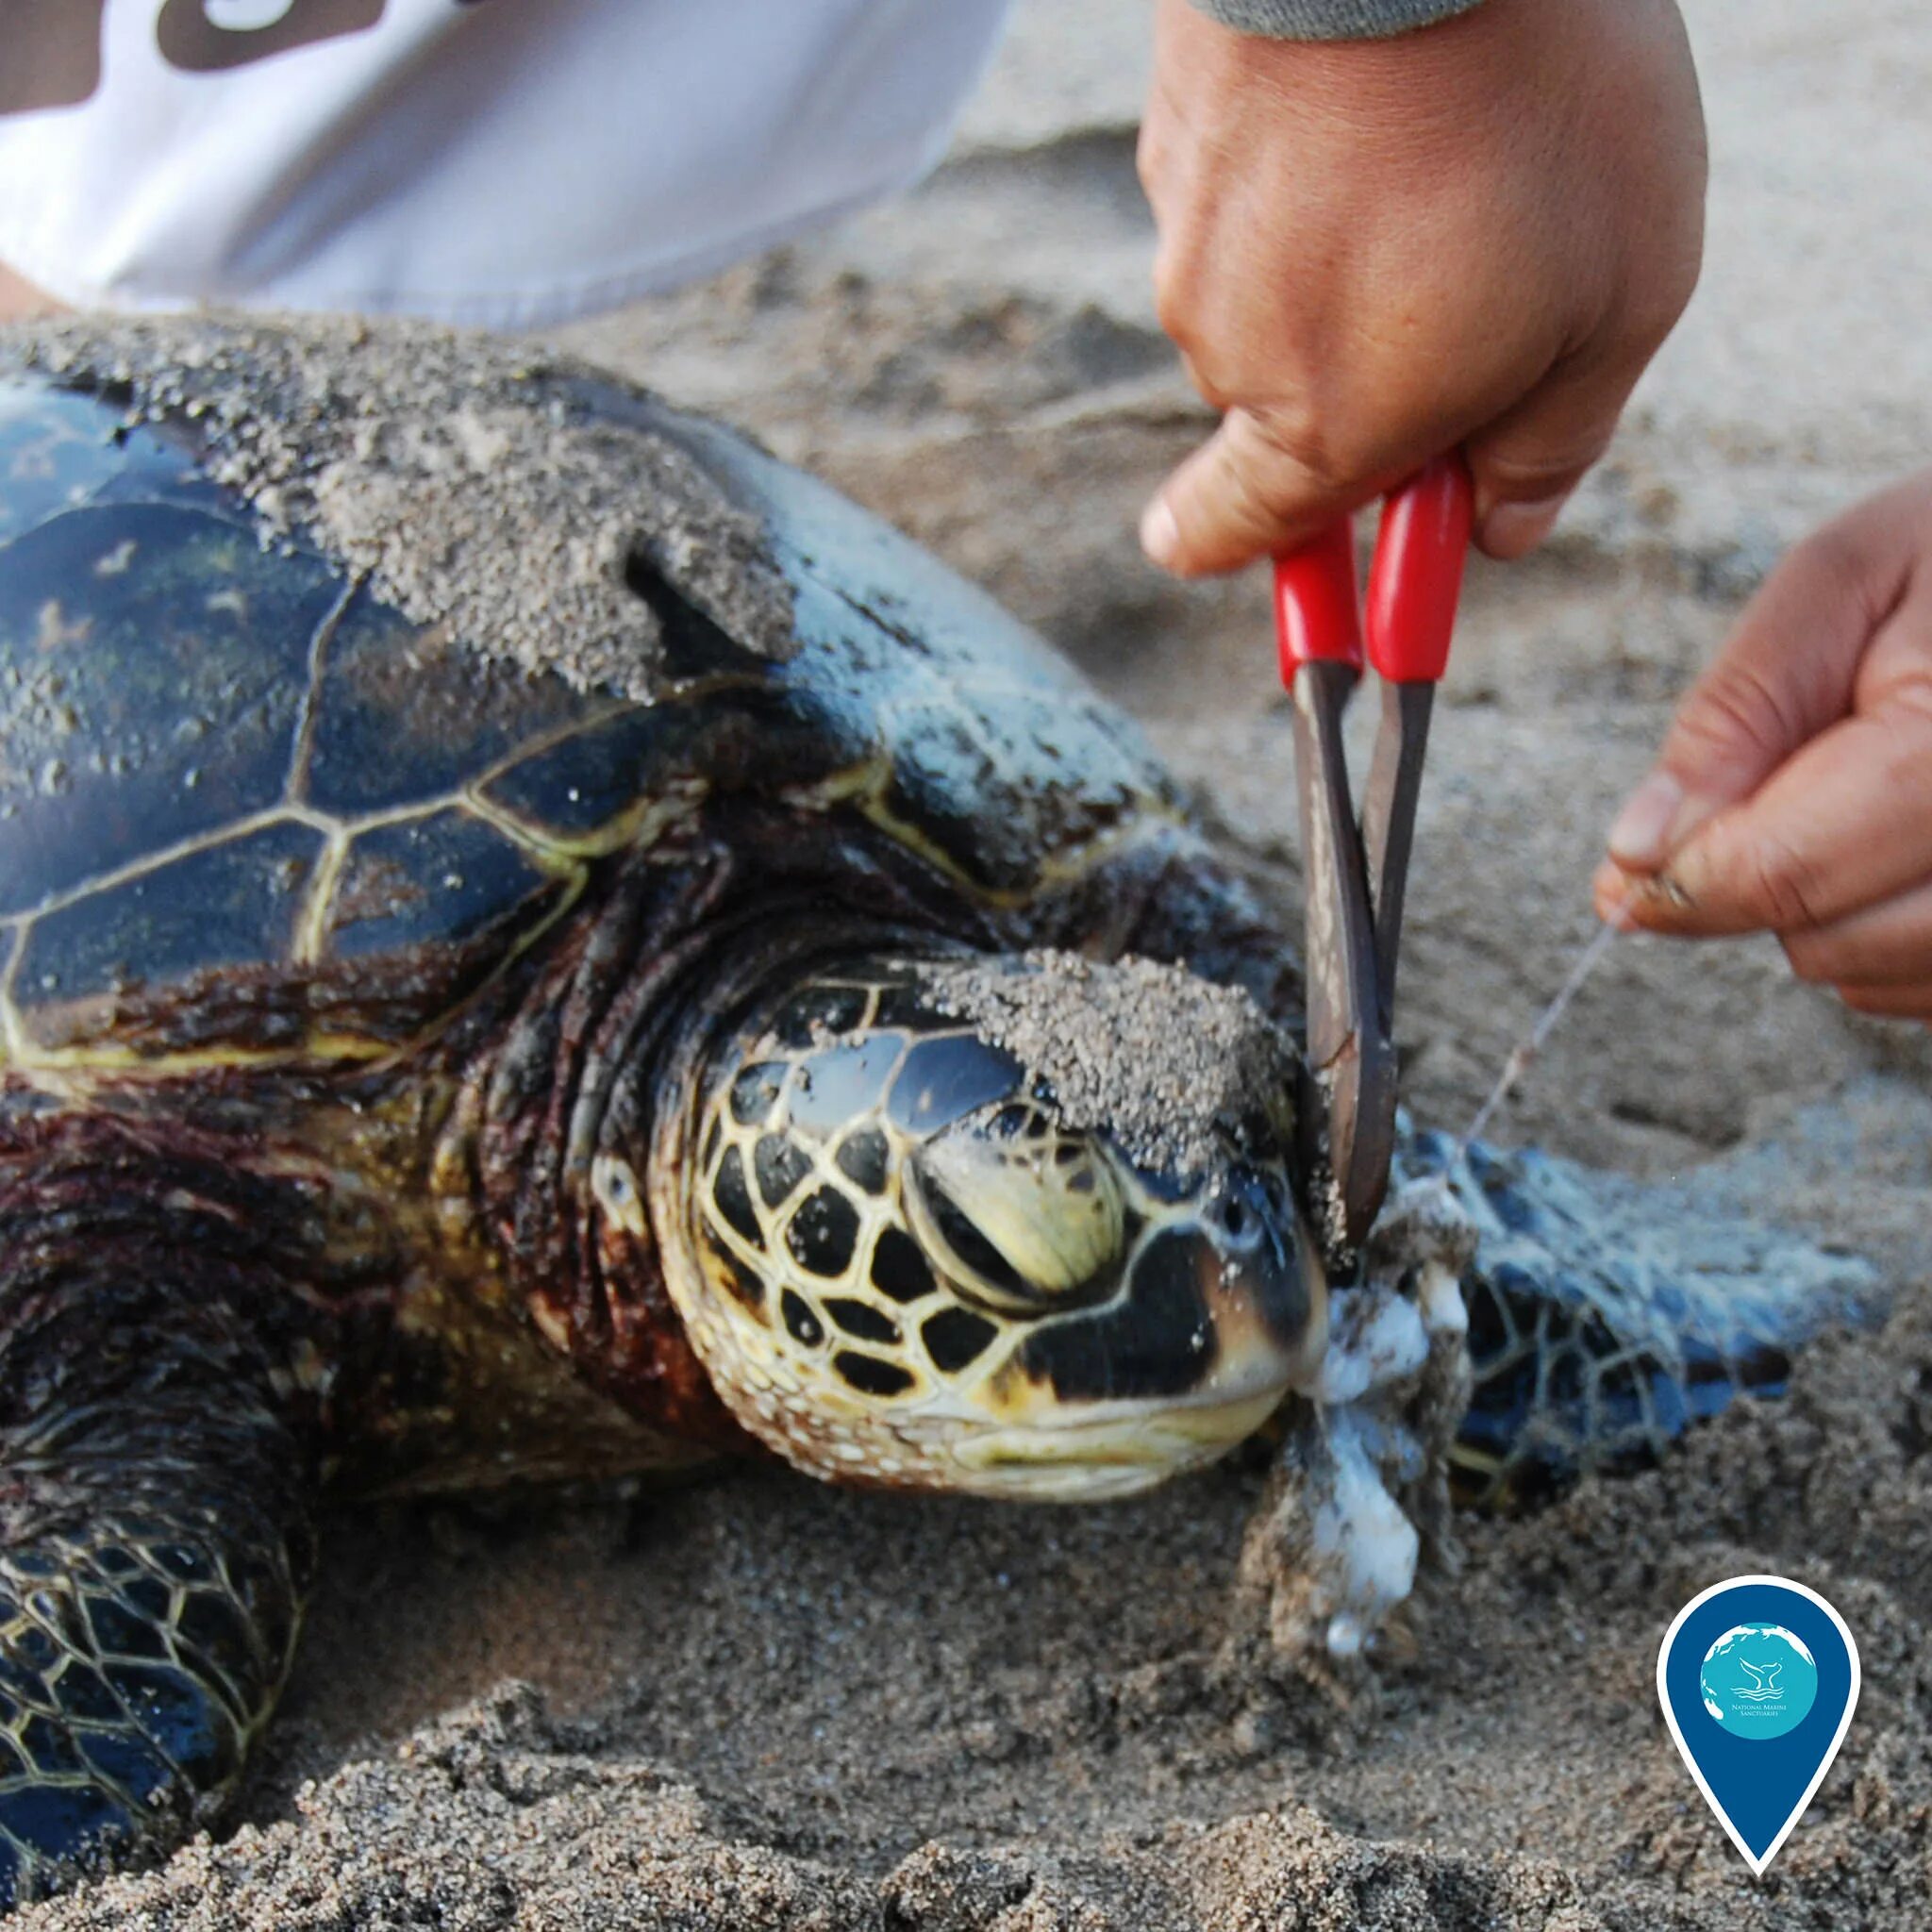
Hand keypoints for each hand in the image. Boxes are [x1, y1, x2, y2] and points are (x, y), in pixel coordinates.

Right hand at [1135, 0, 1705, 573]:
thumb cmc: (1537, 113)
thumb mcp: (1616, 307)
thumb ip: (1552, 448)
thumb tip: (1500, 530)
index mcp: (1321, 430)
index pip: (1233, 543)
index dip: (1293, 567)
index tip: (1345, 570)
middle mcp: (1226, 352)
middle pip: (1284, 413)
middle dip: (1371, 385)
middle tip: (1483, 303)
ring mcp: (1187, 239)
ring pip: (1268, 294)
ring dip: (1343, 267)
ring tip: (1446, 165)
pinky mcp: (1177, 138)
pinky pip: (1247, 196)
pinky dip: (1309, 176)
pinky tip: (1388, 107)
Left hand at [1596, 473, 1931, 1018]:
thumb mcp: (1843, 582)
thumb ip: (1736, 716)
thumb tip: (1636, 857)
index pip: (1787, 872)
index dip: (1685, 880)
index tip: (1627, 868)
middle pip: (1831, 940)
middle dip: (1761, 883)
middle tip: (1791, 784)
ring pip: (1876, 977)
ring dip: (1824, 917)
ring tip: (1852, 801)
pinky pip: (1929, 989)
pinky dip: (1882, 942)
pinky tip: (1892, 851)